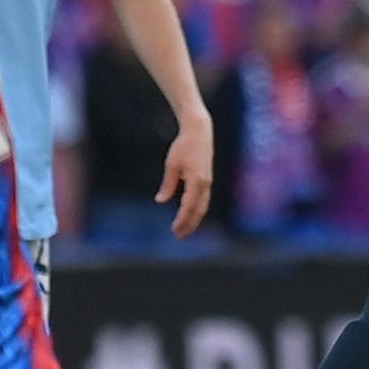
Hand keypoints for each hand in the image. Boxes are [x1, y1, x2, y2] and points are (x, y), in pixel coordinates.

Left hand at [160, 109, 215, 235]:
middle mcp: (205, 184)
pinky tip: (190, 215)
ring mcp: (208, 182)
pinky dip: (197, 210)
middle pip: (199, 210)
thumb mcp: (172, 165)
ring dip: (194, 220)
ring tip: (184, 230)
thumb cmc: (183, 146)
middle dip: (189, 224)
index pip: (189, 206)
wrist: (199, 132)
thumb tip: (161, 200)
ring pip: (203, 207)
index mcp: (197, 181)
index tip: (174, 230)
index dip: (182, 220)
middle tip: (179, 236)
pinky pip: (203, 200)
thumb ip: (168, 185)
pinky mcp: (207, 180)